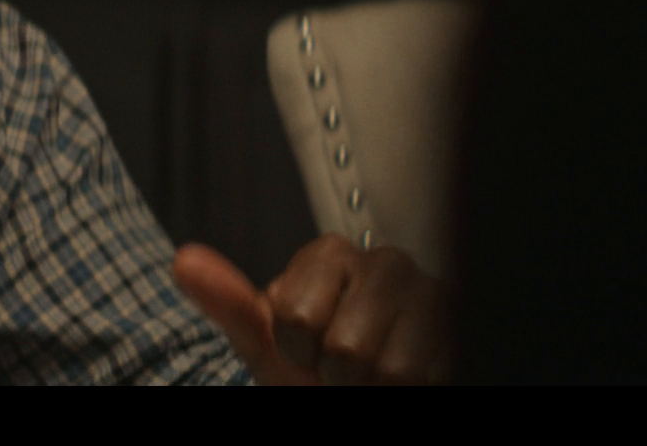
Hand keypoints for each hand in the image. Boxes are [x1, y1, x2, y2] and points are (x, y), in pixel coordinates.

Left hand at [173, 234, 449, 384]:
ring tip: (377, 380)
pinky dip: (413, 390)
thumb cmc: (317, 371)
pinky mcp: (464, 328)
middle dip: (338, 378)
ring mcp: (434, 295)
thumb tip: (182, 260)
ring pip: (389, 371)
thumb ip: (228, 304)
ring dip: (375, 390)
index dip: (295, 354)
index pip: (293, 319)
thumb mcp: (267, 345)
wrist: (361, 393)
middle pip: (345, 349)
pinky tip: (413, 380)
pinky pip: (428, 379)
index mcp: (331, 253)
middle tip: (346, 373)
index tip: (307, 352)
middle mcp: (386, 262)